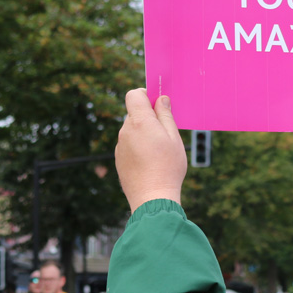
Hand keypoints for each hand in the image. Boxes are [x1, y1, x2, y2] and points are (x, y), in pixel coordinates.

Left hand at [115, 89, 187, 211]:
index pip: (134, 95)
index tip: (158, 104)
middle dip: (148, 117)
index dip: (145, 95)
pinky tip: (150, 162)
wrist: (152, 197)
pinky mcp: (119, 159)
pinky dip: (138, 148)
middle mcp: (125, 131)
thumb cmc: (167, 166)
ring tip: (159, 151)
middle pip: (134, 114)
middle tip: (165, 132)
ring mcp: (120, 146)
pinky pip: (128, 145)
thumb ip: (165, 116)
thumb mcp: (174, 138)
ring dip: (143, 134)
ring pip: (132, 130)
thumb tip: (161, 100)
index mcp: (140, 121)